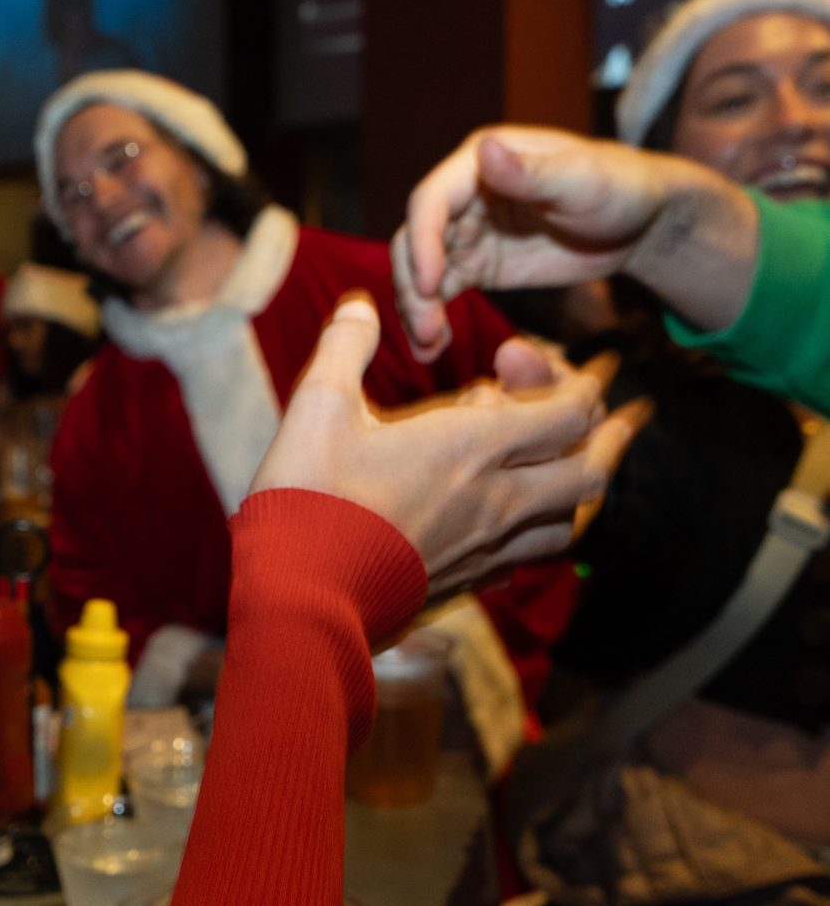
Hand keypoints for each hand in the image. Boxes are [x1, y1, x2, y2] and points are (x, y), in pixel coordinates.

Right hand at [250, 295, 633, 597]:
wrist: (299, 600)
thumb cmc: (309, 500)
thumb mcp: (317, 408)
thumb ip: (345, 348)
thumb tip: (360, 305)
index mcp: (471, 446)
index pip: (569, 413)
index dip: (585, 384)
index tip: (589, 365)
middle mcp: (495, 500)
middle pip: (588, 471)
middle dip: (605, 437)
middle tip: (606, 416)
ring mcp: (484, 549)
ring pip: (566, 521)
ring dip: (571, 489)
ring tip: (557, 468)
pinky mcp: (464, 585)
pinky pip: (526, 559)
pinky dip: (533, 531)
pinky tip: (508, 523)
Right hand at [391, 127, 758, 360]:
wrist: (643, 223)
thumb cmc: (621, 186)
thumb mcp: (582, 179)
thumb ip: (531, 171)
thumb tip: (484, 149)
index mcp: (480, 163)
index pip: (431, 201)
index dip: (423, 243)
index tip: (430, 286)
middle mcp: (463, 196)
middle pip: (416, 241)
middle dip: (414, 286)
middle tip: (427, 330)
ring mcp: (467, 233)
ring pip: (421, 271)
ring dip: (416, 309)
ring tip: (429, 347)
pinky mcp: (477, 265)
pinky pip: (441, 293)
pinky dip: (432, 320)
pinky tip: (434, 347)